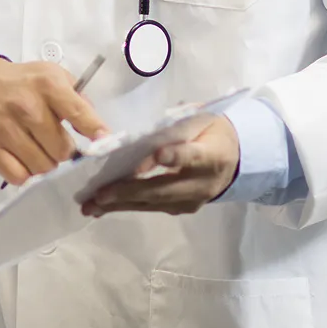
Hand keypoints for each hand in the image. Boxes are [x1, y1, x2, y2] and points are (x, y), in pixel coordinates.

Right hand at [0, 57, 108, 185]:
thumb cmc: (19, 82)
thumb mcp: (50, 75)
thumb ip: (77, 99)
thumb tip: (98, 129)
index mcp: (46, 84)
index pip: (79, 113)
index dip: (96, 132)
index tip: (104, 143)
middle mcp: (26, 106)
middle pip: (62, 150)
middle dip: (64, 152)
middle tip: (56, 144)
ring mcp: (5, 128)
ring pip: (42, 167)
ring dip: (46, 164)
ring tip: (40, 151)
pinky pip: (18, 176)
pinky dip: (26, 174)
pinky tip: (24, 160)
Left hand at [79, 115, 240, 217]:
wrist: (236, 160)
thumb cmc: (210, 131)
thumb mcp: (200, 120)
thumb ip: (175, 126)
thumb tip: (143, 135)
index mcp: (211, 154)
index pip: (193, 156)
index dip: (176, 156)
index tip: (158, 156)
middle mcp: (202, 183)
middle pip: (164, 188)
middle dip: (129, 191)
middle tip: (100, 193)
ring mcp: (191, 200)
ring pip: (153, 203)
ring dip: (120, 204)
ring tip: (91, 205)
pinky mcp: (182, 208)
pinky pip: (151, 207)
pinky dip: (125, 206)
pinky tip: (101, 207)